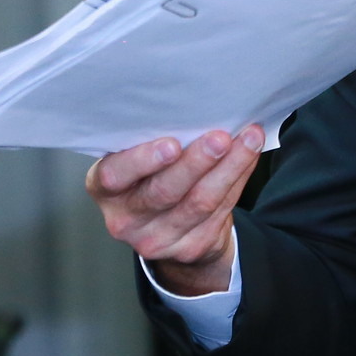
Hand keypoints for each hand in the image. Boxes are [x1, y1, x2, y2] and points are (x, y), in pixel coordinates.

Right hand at [85, 125, 266, 295]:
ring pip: (199, 202)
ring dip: (229, 167)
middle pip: (163, 191)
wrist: (170, 226)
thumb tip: (196, 107)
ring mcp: (156, 239)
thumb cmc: (152, 176)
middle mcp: (125, 218)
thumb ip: (154, 140)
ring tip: (249, 140)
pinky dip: (238, 179)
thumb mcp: (141, 160)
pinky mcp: (189, 248)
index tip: (172, 143)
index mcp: (106, 188)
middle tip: (220, 138)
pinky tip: (249, 157)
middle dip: (196, 162)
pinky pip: (220, 211)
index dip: (141, 161)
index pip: (113, 175)